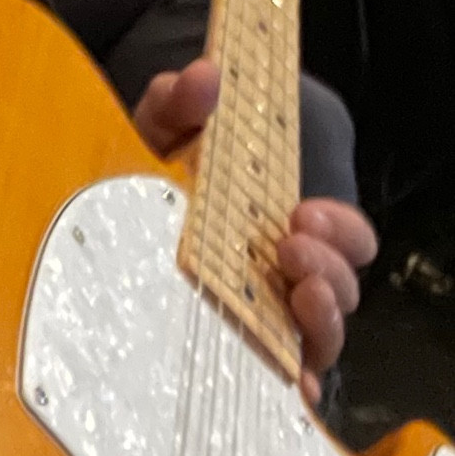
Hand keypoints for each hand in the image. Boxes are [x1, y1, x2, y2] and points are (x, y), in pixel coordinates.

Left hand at [133, 60, 377, 398]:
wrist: (107, 190)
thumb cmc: (155, 158)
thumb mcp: (163, 123)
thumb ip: (181, 98)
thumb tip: (204, 76)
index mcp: (284, 218)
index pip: (347, 237)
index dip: (340, 229)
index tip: (302, 211)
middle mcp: (285, 273)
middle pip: (340, 291)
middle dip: (329, 273)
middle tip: (290, 247)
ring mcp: (262, 315)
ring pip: (319, 337)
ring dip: (317, 321)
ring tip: (291, 295)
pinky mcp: (236, 348)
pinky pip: (277, 375)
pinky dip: (291, 379)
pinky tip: (286, 376)